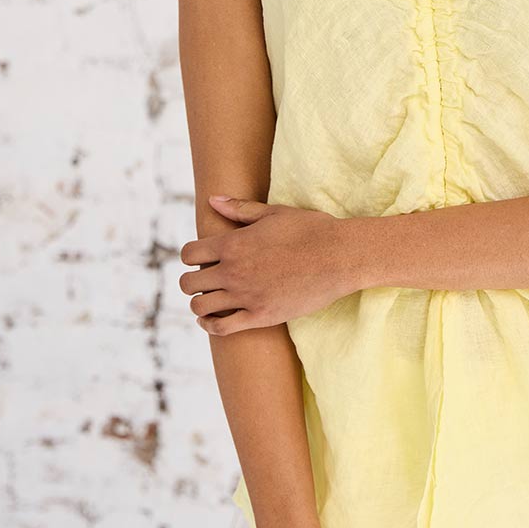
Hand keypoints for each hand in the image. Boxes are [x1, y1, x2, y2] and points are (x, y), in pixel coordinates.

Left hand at [178, 196, 357, 334]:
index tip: (200, 257)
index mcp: (233, 243)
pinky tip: (212, 319)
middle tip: (205, 279)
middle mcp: (233, 271)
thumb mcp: (273, 213)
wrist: (340, 257)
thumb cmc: (310, 230)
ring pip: (199, 306)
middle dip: (191, 280)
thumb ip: (239, 208)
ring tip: (209, 299)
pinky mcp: (261, 317)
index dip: (190, 255)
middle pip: (188, 283)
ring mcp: (245, 296)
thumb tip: (212, 199)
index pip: (188, 253)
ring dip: (199, 303)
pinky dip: (209, 325)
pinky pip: (221, 328)